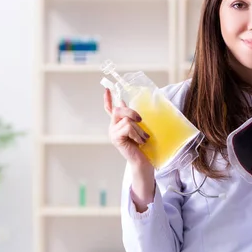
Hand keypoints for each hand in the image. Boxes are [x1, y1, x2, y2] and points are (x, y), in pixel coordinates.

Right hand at [104, 88, 155, 211]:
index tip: (107, 88)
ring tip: (142, 139)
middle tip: (141, 121)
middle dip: (132, 112)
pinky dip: (137, 134)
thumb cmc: (144, 146)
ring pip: (126, 119)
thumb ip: (133, 117)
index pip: (110, 109)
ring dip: (139, 129)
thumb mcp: (140, 128)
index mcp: (118, 124)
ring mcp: (113, 133)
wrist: (144, 162)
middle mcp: (113, 127)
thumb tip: (126, 103)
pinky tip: (139, 142)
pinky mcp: (116, 138)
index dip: (108, 98)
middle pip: (118, 109)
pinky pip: (128, 127)